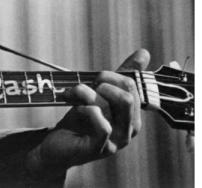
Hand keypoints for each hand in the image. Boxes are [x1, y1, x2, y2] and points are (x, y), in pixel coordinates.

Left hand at [28, 49, 149, 173]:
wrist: (57, 146)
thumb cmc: (80, 120)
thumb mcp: (100, 95)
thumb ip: (120, 76)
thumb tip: (144, 52)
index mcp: (133, 115)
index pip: (133, 87)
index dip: (111, 76)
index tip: (94, 77)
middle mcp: (129, 130)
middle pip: (127, 97)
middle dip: (103, 83)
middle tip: (84, 85)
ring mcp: (116, 141)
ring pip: (109, 107)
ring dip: (85, 93)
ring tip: (71, 94)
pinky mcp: (99, 149)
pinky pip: (102, 125)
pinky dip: (86, 110)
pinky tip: (77, 110)